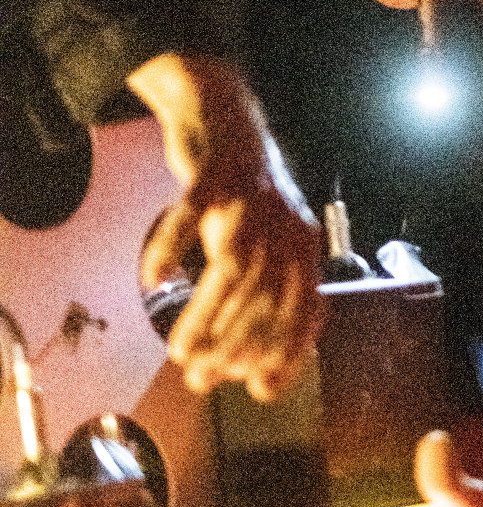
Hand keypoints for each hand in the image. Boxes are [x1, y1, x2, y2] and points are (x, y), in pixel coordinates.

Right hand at [129, 54, 324, 400]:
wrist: (225, 118)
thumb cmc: (240, 199)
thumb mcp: (263, 249)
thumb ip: (262, 302)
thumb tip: (254, 375)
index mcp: (304, 248)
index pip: (305, 312)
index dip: (282, 353)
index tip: (253, 388)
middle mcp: (287, 224)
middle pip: (267, 297)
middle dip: (235, 346)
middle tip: (202, 377)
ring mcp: (252, 199)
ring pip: (234, 268)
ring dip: (206, 315)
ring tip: (181, 349)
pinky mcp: (215, 174)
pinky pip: (190, 216)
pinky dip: (171, 249)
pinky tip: (154, 279)